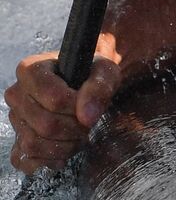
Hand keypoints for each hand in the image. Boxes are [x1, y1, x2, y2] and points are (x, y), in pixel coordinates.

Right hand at [5, 38, 121, 172]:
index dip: (77, 107)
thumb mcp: (105, 71)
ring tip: (79, 135)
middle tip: (88, 123)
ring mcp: (15, 118)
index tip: (89, 104)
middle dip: (74, 129)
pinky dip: (47, 161)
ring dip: (64, 146)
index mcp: (31, 70)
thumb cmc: (92, 73)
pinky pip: (23, 159)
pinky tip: (65, 151)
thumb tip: (87, 117)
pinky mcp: (16, 139)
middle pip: (45, 124)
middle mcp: (17, 94)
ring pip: (33, 144)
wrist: (85, 83)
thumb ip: (100, 87)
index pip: (54, 99)